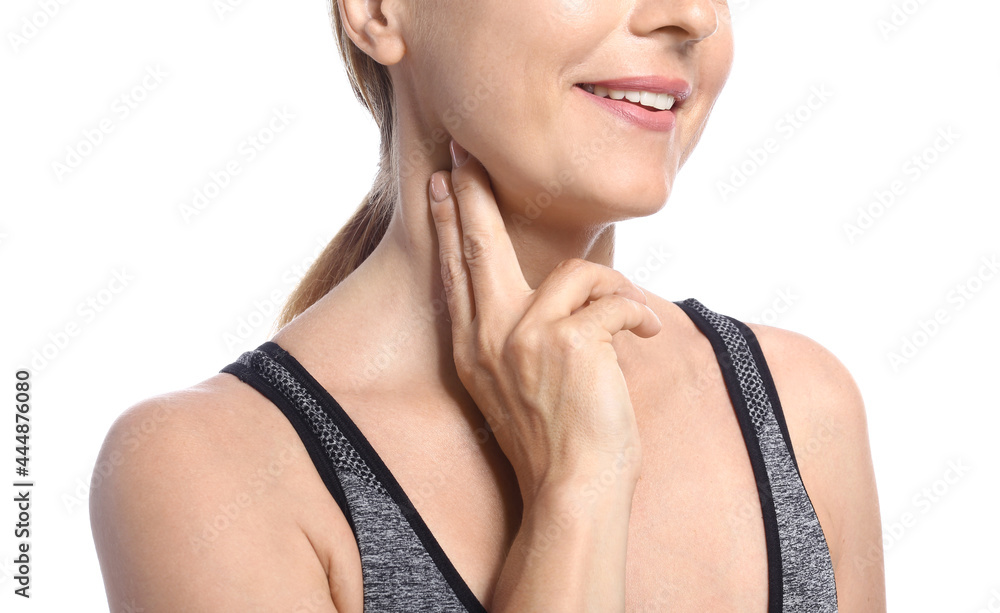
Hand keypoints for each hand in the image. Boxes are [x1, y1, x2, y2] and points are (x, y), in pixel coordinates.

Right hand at [427, 139, 660, 503]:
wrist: (573, 491)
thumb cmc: (558, 441)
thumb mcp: (517, 385)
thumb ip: (516, 337)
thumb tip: (553, 291)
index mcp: (472, 349)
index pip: (455, 272)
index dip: (448, 224)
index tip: (440, 185)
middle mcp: (487, 338)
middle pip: (478, 245)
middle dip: (473, 194)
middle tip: (466, 157)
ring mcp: (523, 338)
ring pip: (573, 273)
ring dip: (613, 290)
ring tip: (635, 325)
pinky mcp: (567, 342)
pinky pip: (613, 298)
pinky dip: (641, 315)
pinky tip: (650, 337)